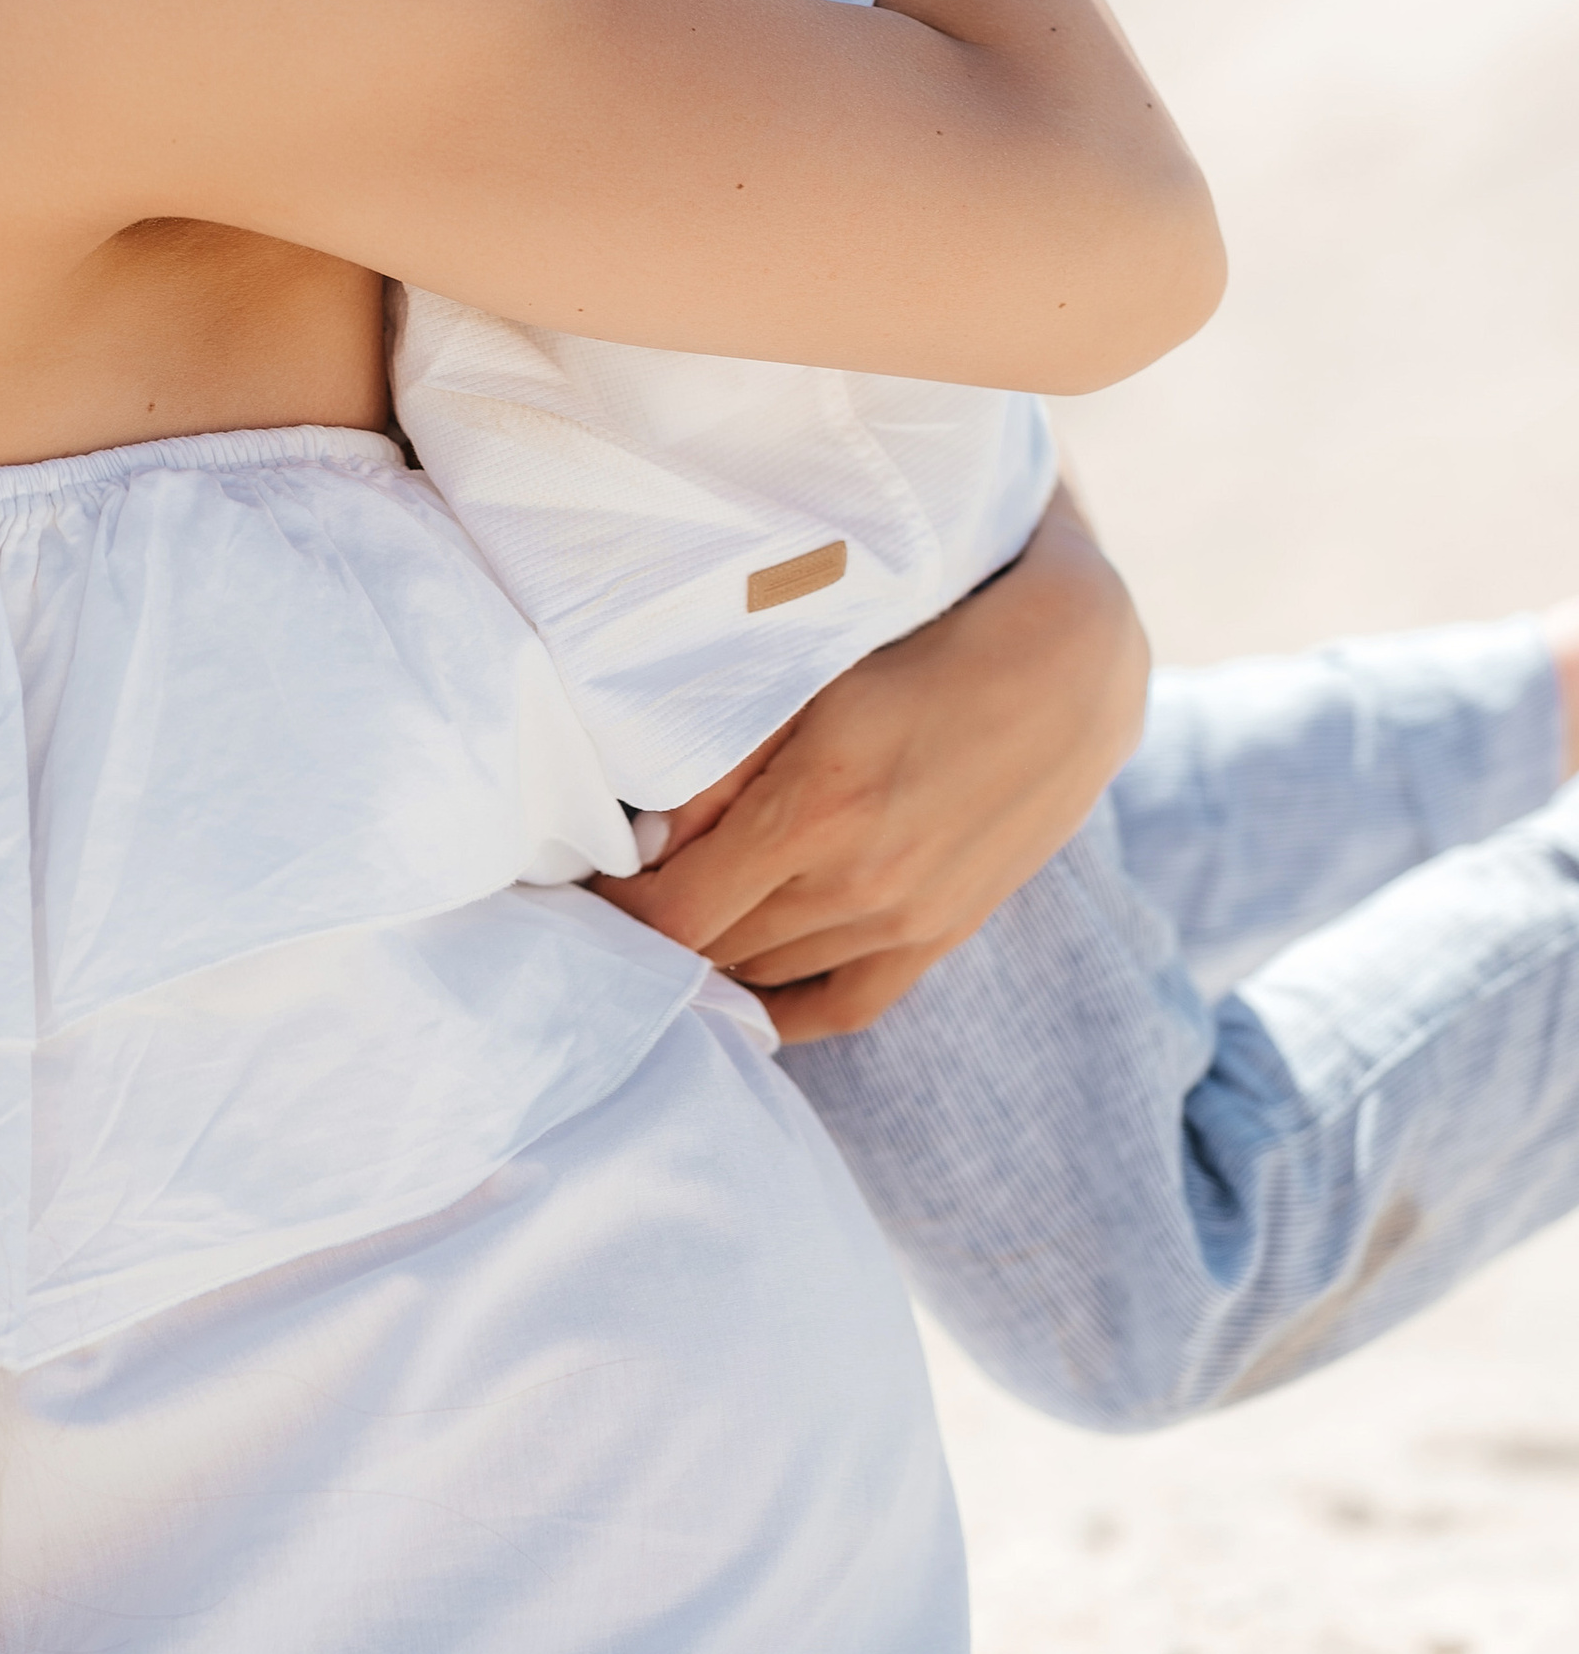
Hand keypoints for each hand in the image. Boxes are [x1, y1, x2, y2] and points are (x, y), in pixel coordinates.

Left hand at [598, 485, 1150, 1038]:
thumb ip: (721, 764)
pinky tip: (740, 990)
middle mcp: (858, 882)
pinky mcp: (940, 936)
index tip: (585, 884)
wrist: (1068, 669)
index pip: (673, 912)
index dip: (615, 908)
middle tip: (619, 893)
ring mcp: (904, 920)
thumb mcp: (809, 678)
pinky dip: (779, 1008)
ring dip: (710, 955)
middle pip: (711, 949)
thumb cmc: (922, 644)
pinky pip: (839, 1007)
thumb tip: (645, 843)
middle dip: (653, 926)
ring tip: (673, 918)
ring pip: (764, 975)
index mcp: (813, 811)